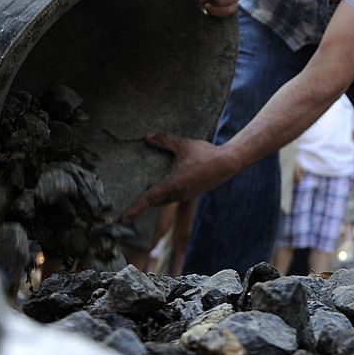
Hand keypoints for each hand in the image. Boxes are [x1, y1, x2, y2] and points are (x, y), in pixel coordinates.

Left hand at [123, 132, 237, 219]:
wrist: (228, 163)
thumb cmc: (206, 154)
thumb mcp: (183, 145)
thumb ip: (164, 140)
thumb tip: (147, 136)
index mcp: (173, 185)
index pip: (149, 199)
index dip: (135, 208)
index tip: (124, 218)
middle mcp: (178, 194)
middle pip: (156, 202)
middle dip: (145, 202)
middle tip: (131, 199)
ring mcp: (186, 195)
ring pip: (166, 200)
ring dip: (157, 196)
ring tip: (148, 188)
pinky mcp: (193, 192)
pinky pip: (175, 196)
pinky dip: (168, 192)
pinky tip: (168, 181)